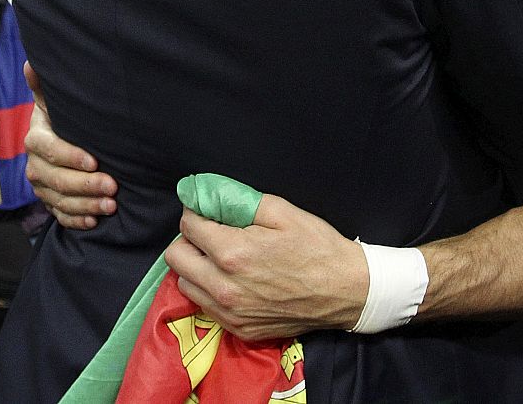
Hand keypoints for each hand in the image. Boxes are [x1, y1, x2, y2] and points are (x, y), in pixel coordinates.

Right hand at [23, 62, 116, 228]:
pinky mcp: (50, 202)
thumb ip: (43, 87)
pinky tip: (95, 221)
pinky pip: (60, 216)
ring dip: (86, 205)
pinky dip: (77, 220)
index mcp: (36, 139)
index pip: (50, 150)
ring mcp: (42, 186)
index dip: (71, 157)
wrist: (55, 139)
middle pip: (56, 180)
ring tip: (111, 206)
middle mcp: (35, 164)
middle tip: (113, 187)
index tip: (95, 161)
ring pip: (60, 200)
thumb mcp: (53, 102)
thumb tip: (31, 64)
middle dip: (85, 185)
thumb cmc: (60, 118)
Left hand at [164, 193, 367, 339]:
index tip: (208, 210)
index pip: (188, 225)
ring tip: (220, 257)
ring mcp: (230, 312)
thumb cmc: (317, 246)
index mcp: (233, 253)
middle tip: (211, 233)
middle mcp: (224, 286)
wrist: (346, 291)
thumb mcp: (282, 211)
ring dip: (195, 266)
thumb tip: (207, 193)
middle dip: (189, 238)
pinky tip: (231, 279)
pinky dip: (209, 289)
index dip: (196, 212)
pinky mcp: (238, 329)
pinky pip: (204, 306)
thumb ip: (238, 200)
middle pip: (176, 256)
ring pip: (185, 283)